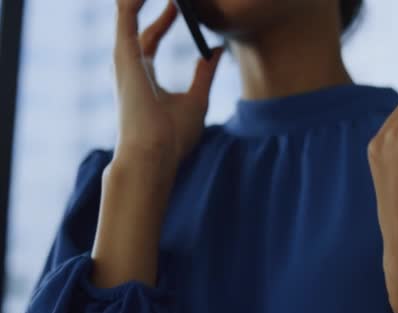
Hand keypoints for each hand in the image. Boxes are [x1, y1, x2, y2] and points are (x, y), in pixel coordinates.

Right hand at [113, 0, 221, 169]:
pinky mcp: (124, 57)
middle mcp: (131, 66)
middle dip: (155, 5)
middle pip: (140, 25)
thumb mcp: (198, 98)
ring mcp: (125, 61)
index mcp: (146, 76)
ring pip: (126, 15)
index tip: (180, 5)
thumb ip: (204, 73)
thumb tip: (217, 51)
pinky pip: (126, 16)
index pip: (153, 38)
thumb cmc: (173, 138)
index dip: (165, 19)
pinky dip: (133, 0)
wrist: (155, 156)